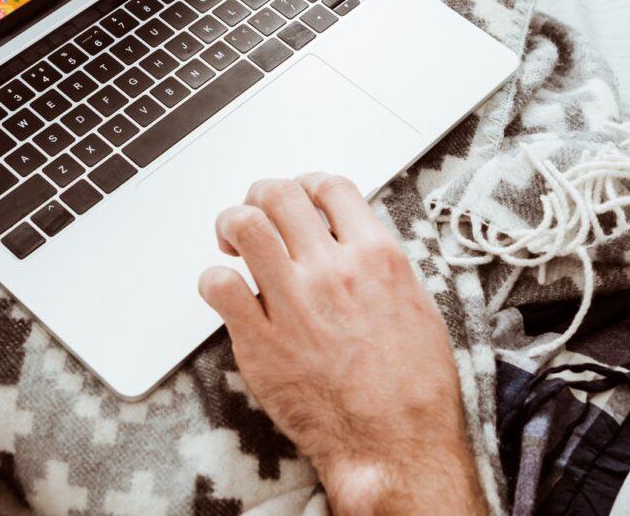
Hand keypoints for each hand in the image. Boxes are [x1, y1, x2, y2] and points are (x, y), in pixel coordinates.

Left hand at [199, 175, 487, 515]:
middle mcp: (334, 269)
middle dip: (260, 197)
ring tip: (232, 245)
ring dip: (231, 225)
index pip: (330, 186)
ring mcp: (295, 302)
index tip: (299, 199)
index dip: (306, 184)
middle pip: (279, 194)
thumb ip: (379, 265)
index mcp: (378, 256)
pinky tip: (226, 294)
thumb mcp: (415, 304)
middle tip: (256, 218)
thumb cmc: (413, 387)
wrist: (398, 444)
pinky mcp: (261, 339)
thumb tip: (351, 241)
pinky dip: (213, 280)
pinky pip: (218, 284)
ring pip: (244, 223)